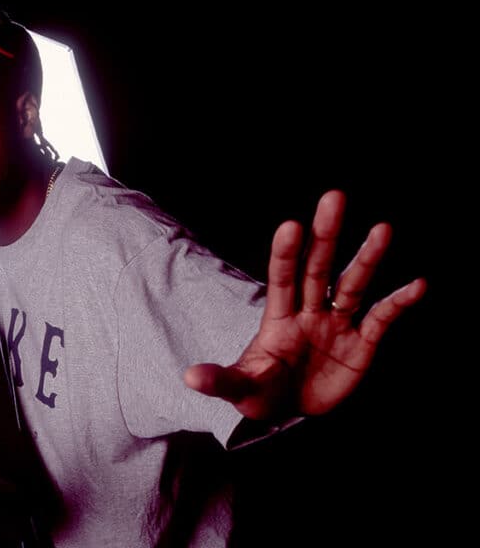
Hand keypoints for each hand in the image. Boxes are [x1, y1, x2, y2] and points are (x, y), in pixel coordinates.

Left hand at [185, 190, 426, 418]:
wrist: (291, 412)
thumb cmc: (262, 392)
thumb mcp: (241, 389)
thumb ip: (221, 381)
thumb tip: (189, 377)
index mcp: (279, 317)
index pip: (283, 278)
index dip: (286, 253)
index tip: (291, 225)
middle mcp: (309, 312)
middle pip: (318, 267)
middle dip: (325, 235)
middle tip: (333, 197)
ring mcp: (337, 324)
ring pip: (353, 284)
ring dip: (368, 258)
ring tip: (383, 228)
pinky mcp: (362, 343)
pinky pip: (381, 318)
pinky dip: (399, 302)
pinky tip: (418, 284)